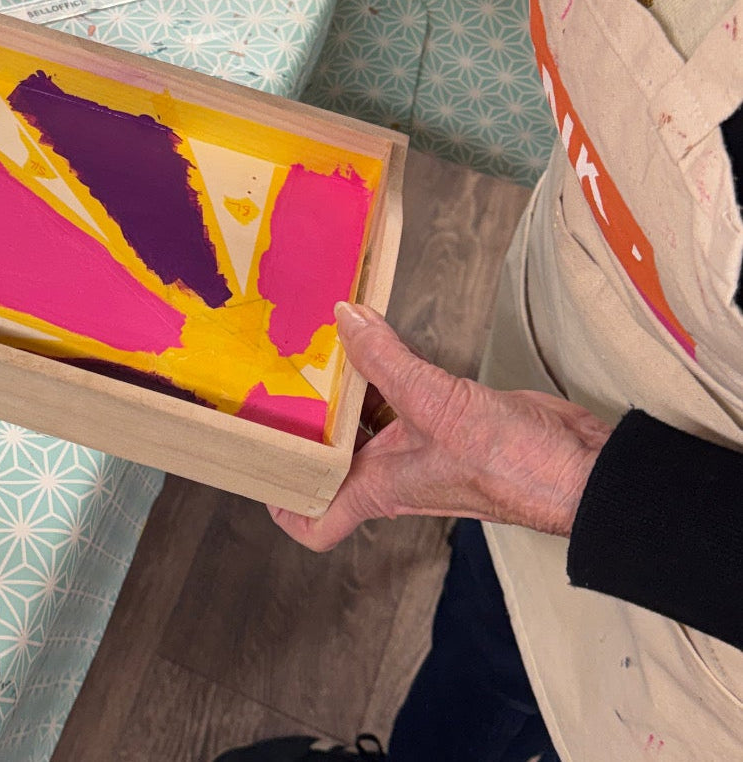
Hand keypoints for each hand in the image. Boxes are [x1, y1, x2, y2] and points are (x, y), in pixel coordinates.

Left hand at [270, 303, 613, 550]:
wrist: (582, 469)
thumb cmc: (515, 466)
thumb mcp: (438, 405)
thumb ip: (387, 361)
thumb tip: (346, 319)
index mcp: (381, 487)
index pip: (317, 521)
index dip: (284, 506)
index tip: (257, 471)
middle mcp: (393, 473)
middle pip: (332, 461)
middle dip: (304, 427)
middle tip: (271, 382)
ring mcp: (420, 447)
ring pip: (364, 424)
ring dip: (341, 394)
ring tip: (308, 350)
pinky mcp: (446, 420)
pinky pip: (398, 396)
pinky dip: (380, 372)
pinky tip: (369, 339)